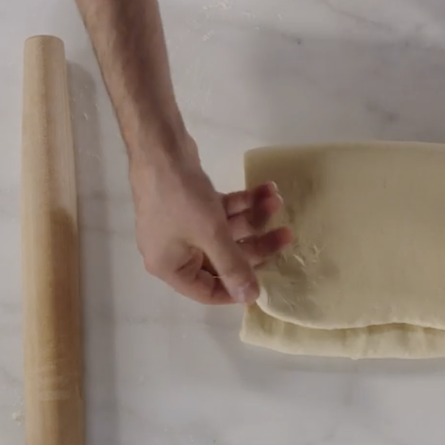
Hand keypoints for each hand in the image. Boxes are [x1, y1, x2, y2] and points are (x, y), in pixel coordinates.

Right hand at [129, 137, 291, 304]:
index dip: (236, 288)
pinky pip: (222, 212)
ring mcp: (182, 225)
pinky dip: (242, 202)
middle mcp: (174, 249)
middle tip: (285, 234)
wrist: (159, 146)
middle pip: (222, 258)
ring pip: (226, 231)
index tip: (266, 280)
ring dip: (253, 217)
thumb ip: (233, 267)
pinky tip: (265, 189)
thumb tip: (250, 298)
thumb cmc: (180, 197)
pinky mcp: (191, 203)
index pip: (206, 291)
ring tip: (276, 201)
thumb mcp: (211, 235)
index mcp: (169, 266)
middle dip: (255, 244)